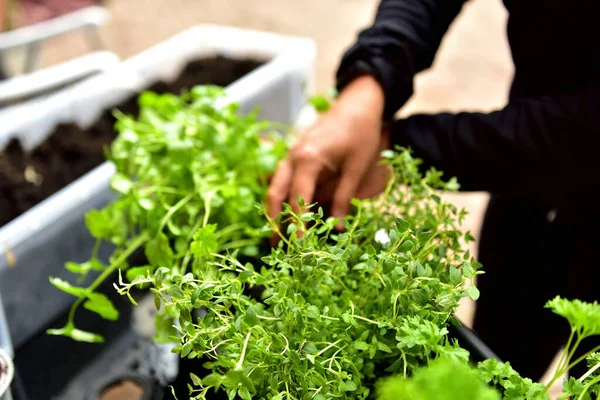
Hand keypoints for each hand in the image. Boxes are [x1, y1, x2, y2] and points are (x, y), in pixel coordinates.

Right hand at [267, 75, 390, 235]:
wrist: (359, 102)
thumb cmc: (361, 132)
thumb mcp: (356, 167)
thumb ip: (344, 198)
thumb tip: (337, 228)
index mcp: (307, 159)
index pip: (297, 200)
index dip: (297, 226)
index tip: (299, 248)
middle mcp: (293, 157)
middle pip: (276, 195)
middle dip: (274, 222)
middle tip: (276, 248)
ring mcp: (291, 155)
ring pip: (275, 187)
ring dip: (274, 212)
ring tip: (276, 236)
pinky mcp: (296, 155)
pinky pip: (283, 180)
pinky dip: (281, 198)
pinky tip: (285, 214)